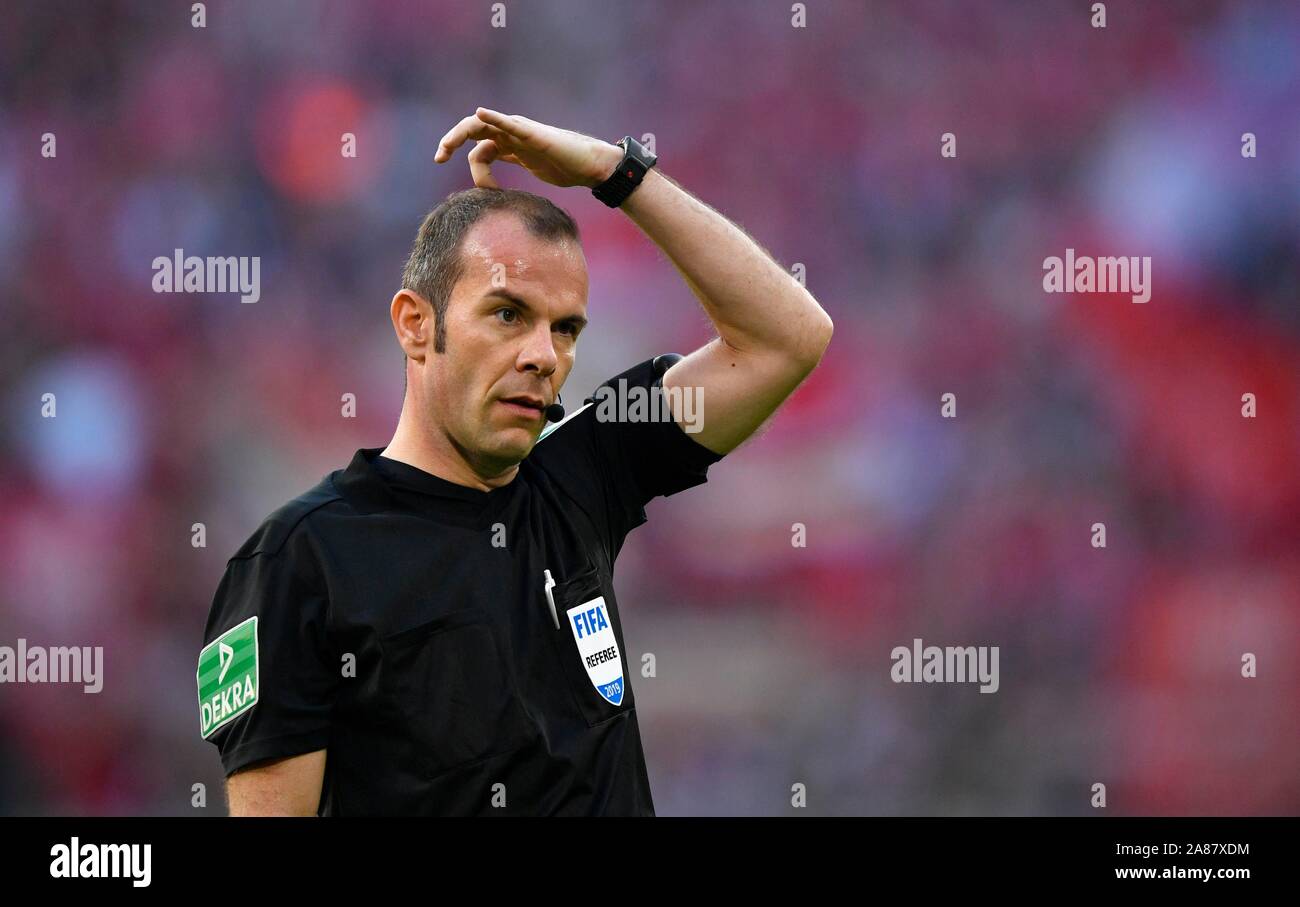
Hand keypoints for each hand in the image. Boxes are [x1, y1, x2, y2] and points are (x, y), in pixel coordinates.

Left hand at [434, 107, 623, 189]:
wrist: (588, 166)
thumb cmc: (563, 168)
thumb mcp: (529, 172)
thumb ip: (514, 173)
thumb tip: (497, 192)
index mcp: (509, 145)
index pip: (479, 149)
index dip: (470, 166)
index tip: (476, 190)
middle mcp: (510, 134)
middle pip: (473, 132)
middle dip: (452, 142)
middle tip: (438, 157)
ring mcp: (520, 132)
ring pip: (482, 126)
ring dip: (460, 133)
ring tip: (446, 147)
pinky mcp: (532, 134)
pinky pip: (509, 124)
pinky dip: (493, 118)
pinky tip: (480, 115)